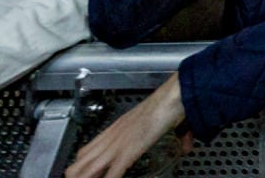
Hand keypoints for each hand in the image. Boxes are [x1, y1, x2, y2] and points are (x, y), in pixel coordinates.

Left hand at [66, 74, 186, 177]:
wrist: (175, 95)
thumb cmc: (172, 103)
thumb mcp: (173, 122)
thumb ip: (180, 135)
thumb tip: (187, 146)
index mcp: (119, 127)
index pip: (87, 149)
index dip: (80, 164)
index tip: (80, 173)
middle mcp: (113, 136)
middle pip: (80, 161)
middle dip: (76, 175)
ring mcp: (118, 145)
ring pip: (87, 170)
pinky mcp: (127, 152)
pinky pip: (111, 175)